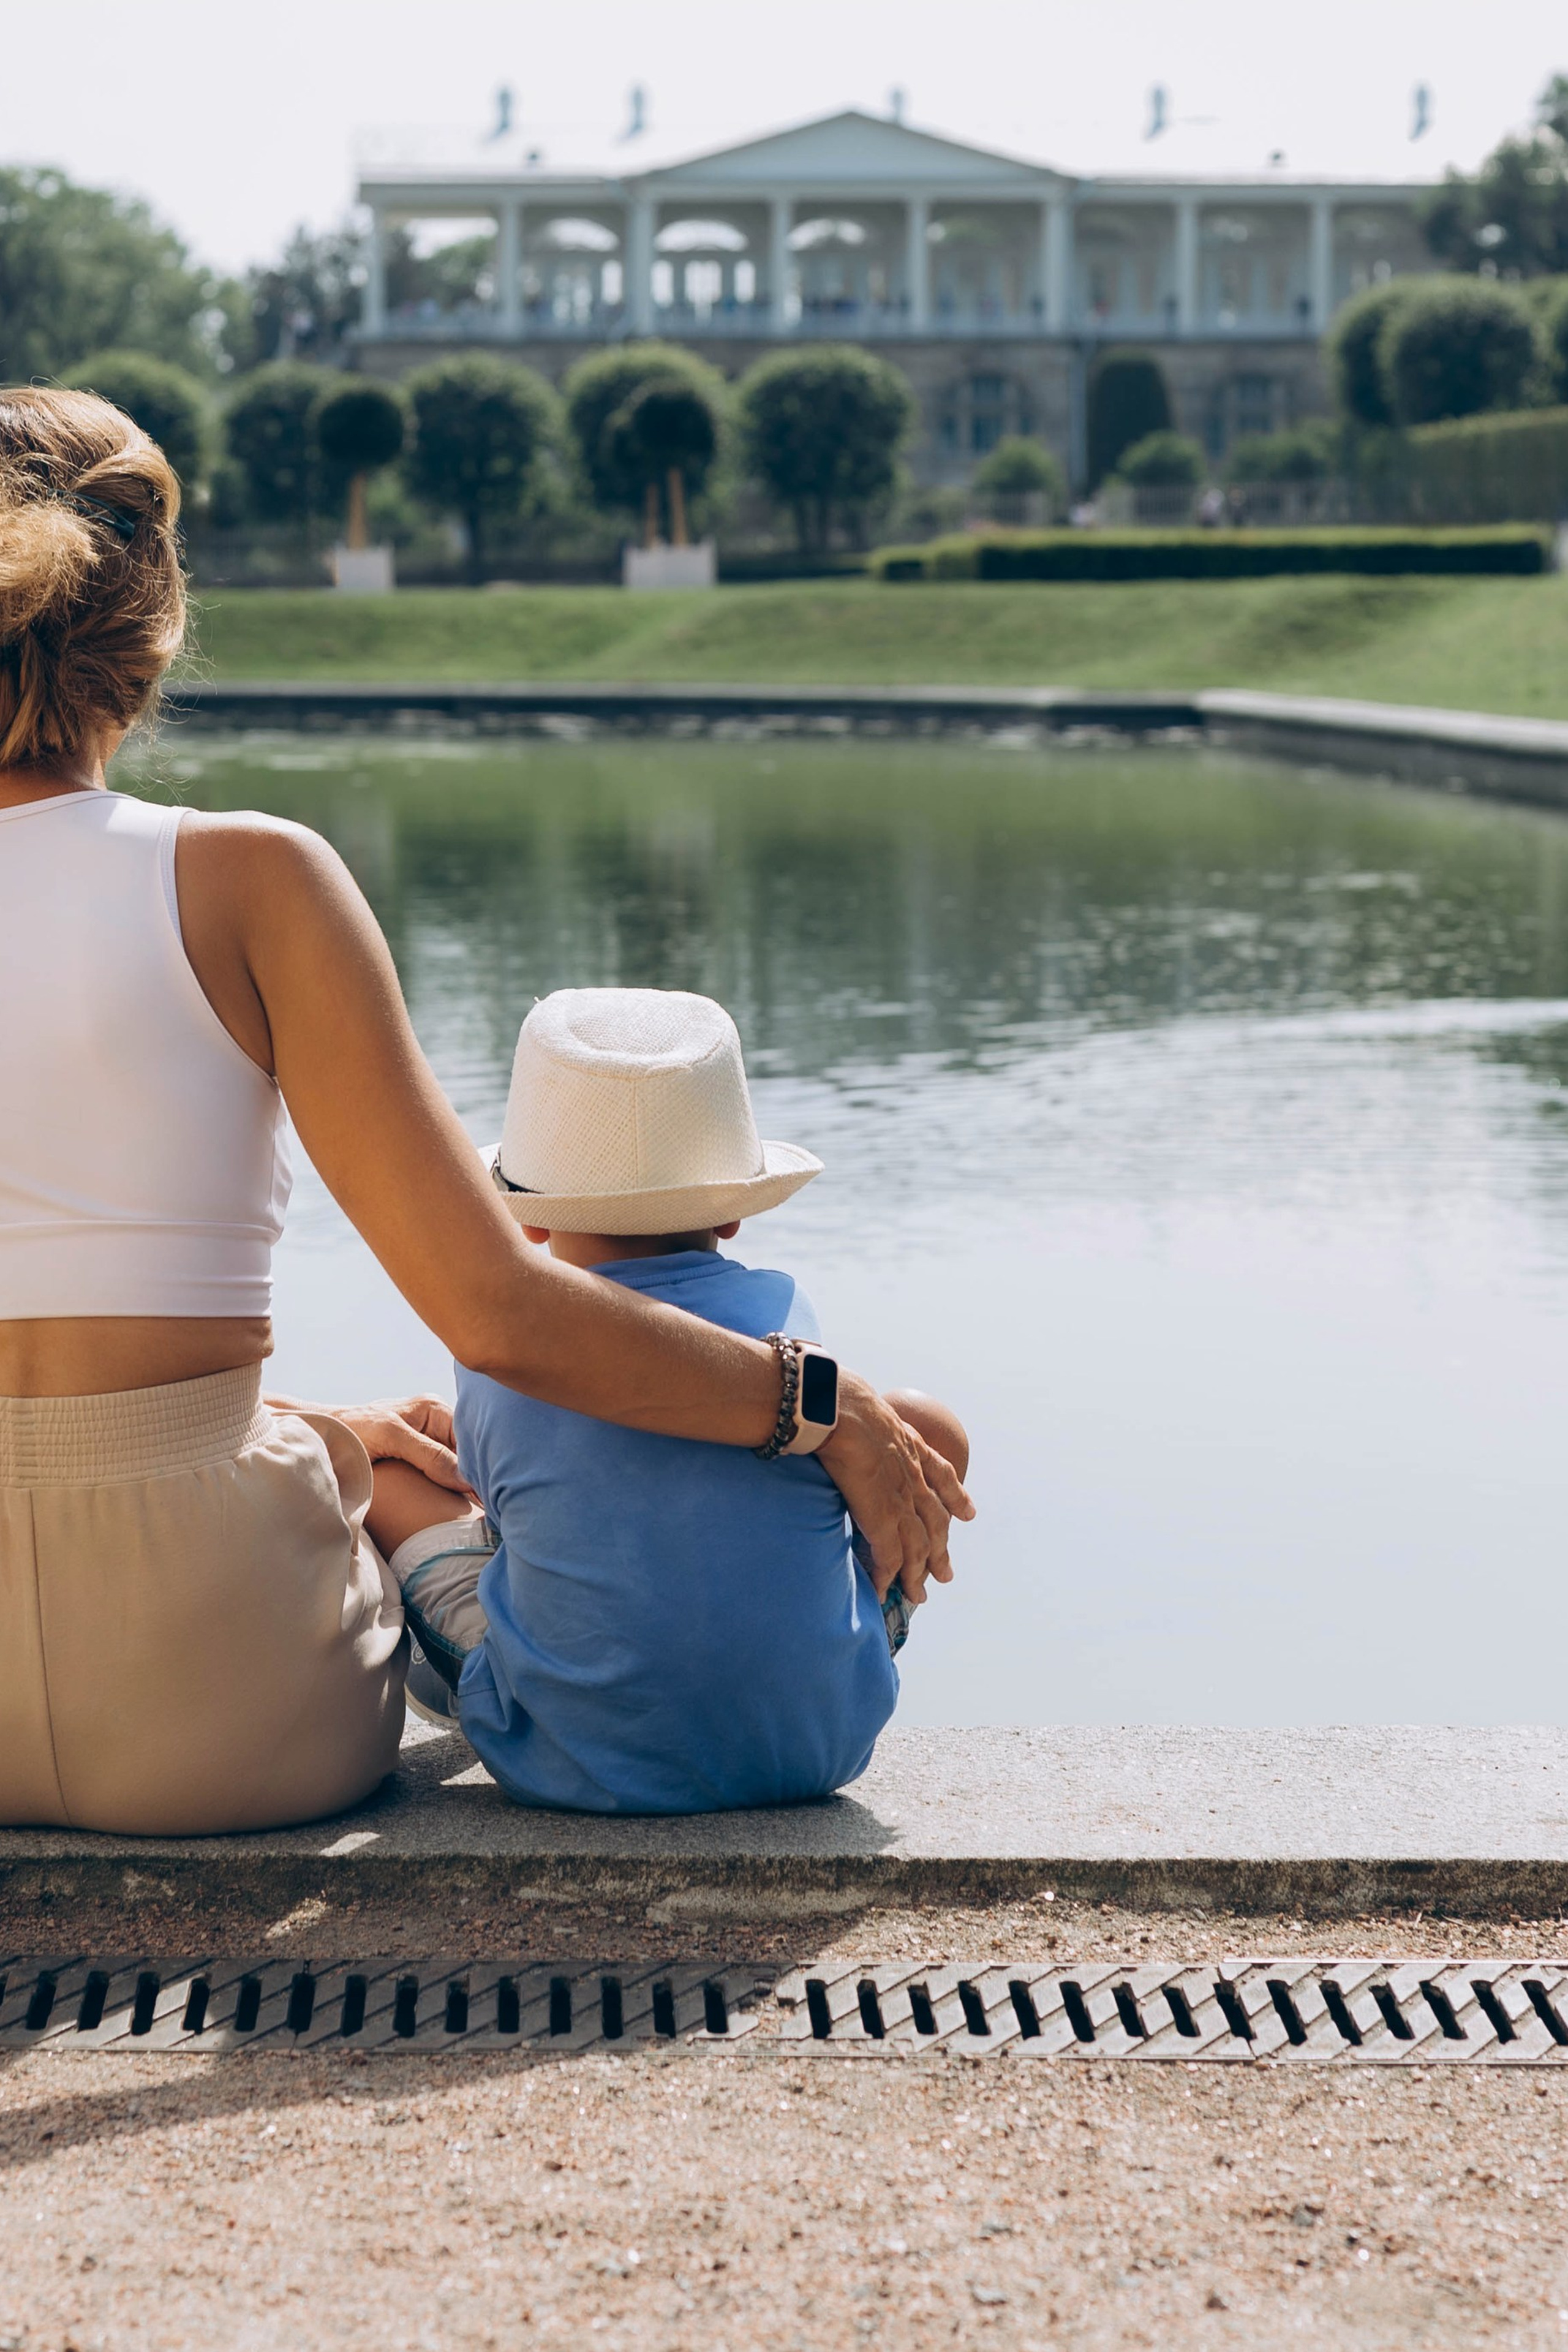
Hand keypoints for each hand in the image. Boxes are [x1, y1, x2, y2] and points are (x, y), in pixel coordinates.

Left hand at [327, 1393, 470, 1498]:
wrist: (319, 1437)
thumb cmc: (349, 1430)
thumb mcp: (391, 1437)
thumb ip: (428, 1454)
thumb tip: (465, 1479)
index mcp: (434, 1408)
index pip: (470, 1439)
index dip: (479, 1466)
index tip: (486, 1494)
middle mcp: (434, 1424)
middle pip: (465, 1455)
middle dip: (474, 1478)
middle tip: (484, 1506)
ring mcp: (425, 1444)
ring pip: (454, 1469)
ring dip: (461, 1489)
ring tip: (473, 1511)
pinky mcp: (414, 1463)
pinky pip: (438, 1478)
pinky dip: (446, 1492)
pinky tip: (453, 1508)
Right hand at [818, 1372, 973, 1605]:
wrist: (839, 1409)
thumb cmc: (838, 1398)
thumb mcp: (863, 1403)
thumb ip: (861, 1415)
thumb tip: (836, 1407)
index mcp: (911, 1448)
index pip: (942, 1476)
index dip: (956, 1497)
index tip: (967, 1514)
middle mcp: (912, 1477)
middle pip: (935, 1522)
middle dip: (941, 1550)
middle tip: (946, 1574)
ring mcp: (901, 1499)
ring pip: (918, 1546)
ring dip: (918, 1573)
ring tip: (919, 1595)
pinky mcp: (882, 1517)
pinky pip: (890, 1556)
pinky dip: (888, 1577)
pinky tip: (885, 1592)